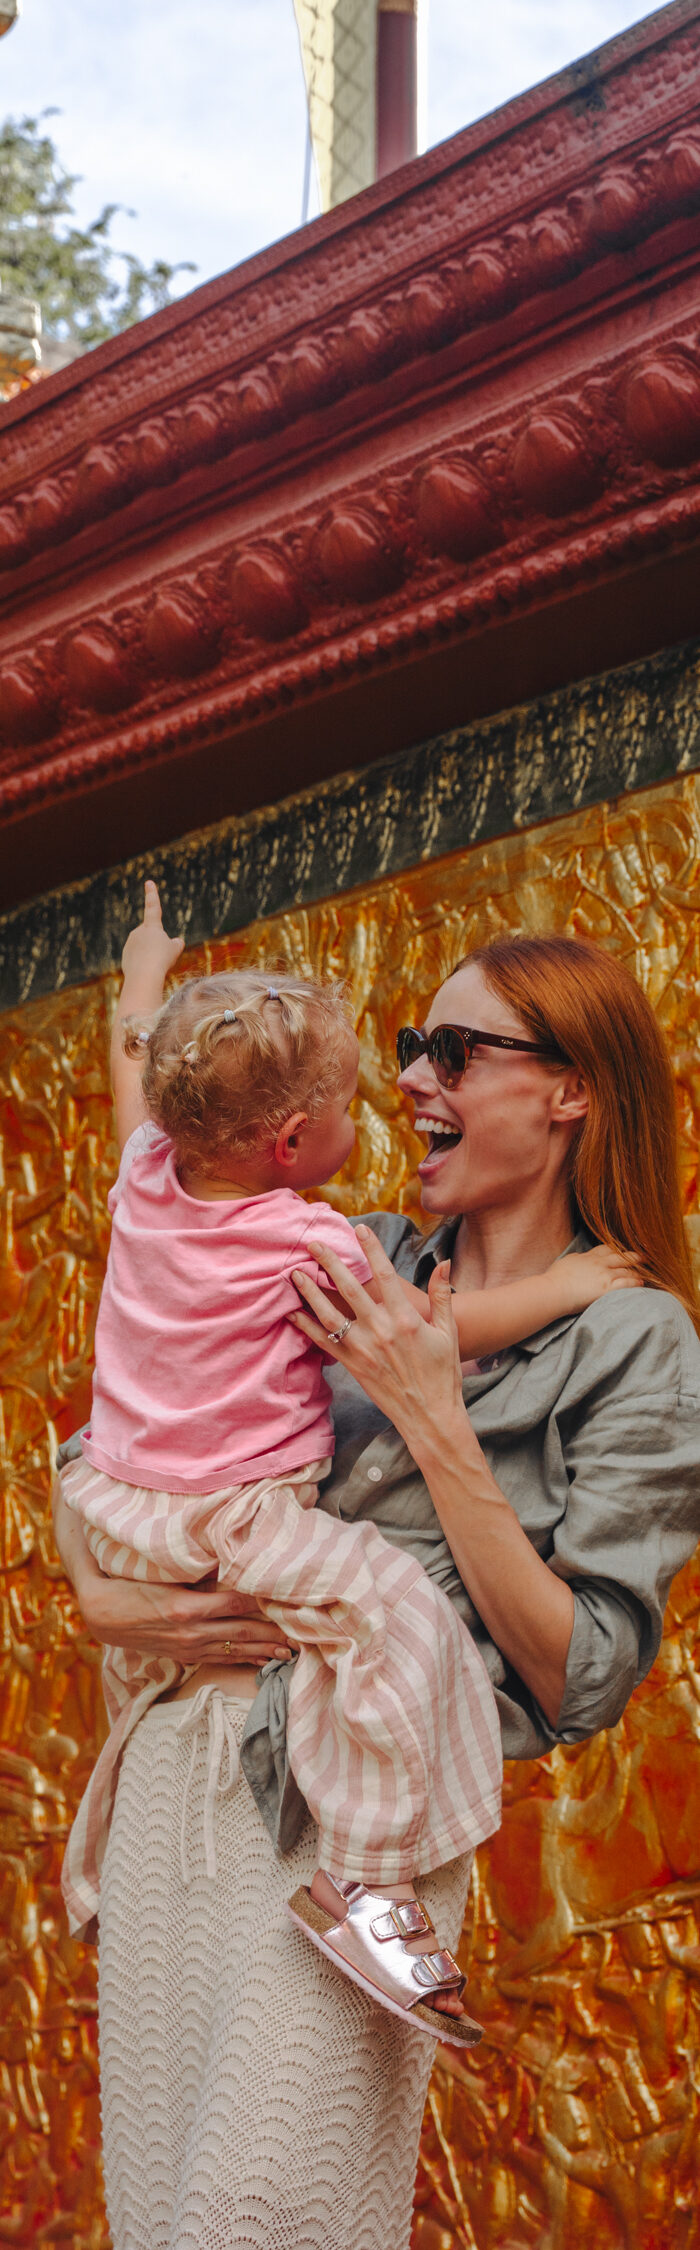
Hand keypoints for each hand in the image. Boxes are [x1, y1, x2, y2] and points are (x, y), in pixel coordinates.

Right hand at [52, 1479, 291, 1664]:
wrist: (100, 1615)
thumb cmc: (128, 1584)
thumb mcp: (158, 1571)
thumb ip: (191, 1567)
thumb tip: (224, 1553)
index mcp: (184, 1607)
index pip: (234, 1604)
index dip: (262, 1602)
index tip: (287, 1598)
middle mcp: (190, 1631)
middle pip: (241, 1632)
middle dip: (272, 1633)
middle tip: (302, 1632)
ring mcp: (188, 1647)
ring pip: (234, 1650)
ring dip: (263, 1650)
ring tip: (290, 1651)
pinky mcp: (185, 1654)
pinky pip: (220, 1659)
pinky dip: (243, 1660)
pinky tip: (261, 1661)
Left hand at [120, 879, 184, 995]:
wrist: (144, 976)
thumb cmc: (162, 960)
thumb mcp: (175, 950)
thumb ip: (176, 944)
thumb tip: (176, 942)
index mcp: (151, 926)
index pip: (153, 907)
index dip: (152, 894)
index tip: (149, 882)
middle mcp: (138, 932)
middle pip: (152, 937)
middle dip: (158, 945)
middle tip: (163, 957)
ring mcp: (130, 944)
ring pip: (145, 950)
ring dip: (151, 957)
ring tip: (154, 965)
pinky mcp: (125, 956)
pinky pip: (138, 960)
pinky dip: (144, 965)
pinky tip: (146, 972)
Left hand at [291, 1229, 465, 1464]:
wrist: (430, 1416)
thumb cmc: (442, 1374)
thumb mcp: (448, 1332)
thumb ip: (443, 1296)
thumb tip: (444, 1262)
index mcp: (406, 1319)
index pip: (385, 1274)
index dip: (371, 1249)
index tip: (359, 1228)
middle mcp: (381, 1331)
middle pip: (350, 1289)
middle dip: (330, 1263)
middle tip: (313, 1242)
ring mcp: (363, 1349)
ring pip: (329, 1314)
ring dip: (310, 1292)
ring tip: (295, 1273)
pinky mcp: (352, 1366)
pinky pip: (324, 1343)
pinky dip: (305, 1327)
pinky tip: (290, 1312)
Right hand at [550, 1243, 644, 1312]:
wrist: (554, 1290)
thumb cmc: (555, 1278)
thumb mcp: (566, 1262)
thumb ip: (576, 1260)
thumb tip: (579, 1259)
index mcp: (588, 1256)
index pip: (606, 1249)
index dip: (616, 1249)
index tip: (623, 1250)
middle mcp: (599, 1263)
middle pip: (620, 1257)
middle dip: (633, 1257)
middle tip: (642, 1257)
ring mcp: (604, 1274)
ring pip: (626, 1270)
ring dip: (637, 1271)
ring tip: (644, 1273)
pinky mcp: (607, 1287)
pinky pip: (626, 1283)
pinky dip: (635, 1282)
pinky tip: (641, 1283)